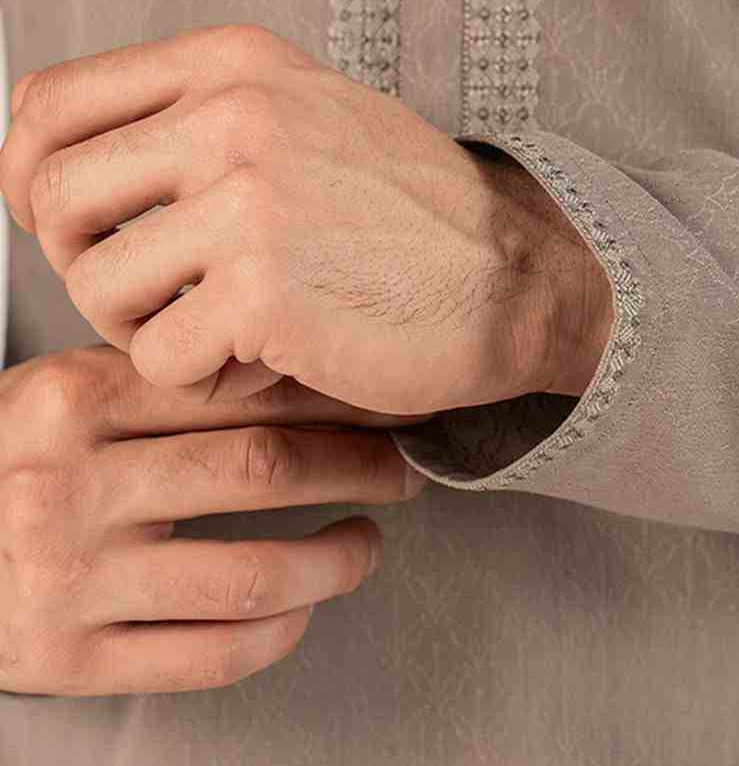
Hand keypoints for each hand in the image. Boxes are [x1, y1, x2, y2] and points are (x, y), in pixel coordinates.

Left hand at [0, 23, 573, 411]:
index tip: (59, 217)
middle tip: (143, 289)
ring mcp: (248, 197)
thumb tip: (50, 156)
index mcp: (230, 62)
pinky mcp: (263, 287)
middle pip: (53, 197)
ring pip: (96, 285)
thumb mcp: (295, 112)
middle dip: (79, 263)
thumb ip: (186, 117)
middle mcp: (232, 114)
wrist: (505, 273)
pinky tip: (263, 355)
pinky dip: (202, 376)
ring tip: (220, 323)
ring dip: (146, 327)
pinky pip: (159, 357)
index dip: (26, 172)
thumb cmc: (398, 207)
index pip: (49, 100)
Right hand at [0, 343, 429, 697]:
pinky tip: (301, 610)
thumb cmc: (2, 462)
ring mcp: (70, 579)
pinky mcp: (69, 661)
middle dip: (358, 467)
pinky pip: (206, 654)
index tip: (384, 400)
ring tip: (365, 541)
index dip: (332, 398)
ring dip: (335, 559)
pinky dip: (276, 634)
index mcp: (74, 400)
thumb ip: (158, 381)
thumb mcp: (61, 392)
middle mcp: (71, 486)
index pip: (236, 391)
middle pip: (260, 470)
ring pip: (251, 573)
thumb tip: (295, 373)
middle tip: (402, 466)